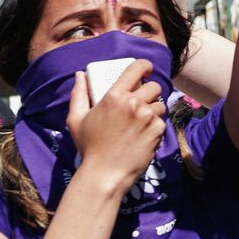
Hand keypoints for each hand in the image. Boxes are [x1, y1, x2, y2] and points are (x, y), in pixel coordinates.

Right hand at [65, 61, 165, 190]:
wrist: (105, 173)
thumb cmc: (89, 146)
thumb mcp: (76, 119)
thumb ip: (79, 94)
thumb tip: (80, 75)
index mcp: (114, 96)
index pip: (137, 68)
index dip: (144, 66)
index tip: (145, 70)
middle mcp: (134, 103)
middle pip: (153, 86)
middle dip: (148, 92)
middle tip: (141, 101)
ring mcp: (148, 117)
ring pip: (160, 103)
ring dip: (153, 109)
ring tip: (141, 121)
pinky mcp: (159, 130)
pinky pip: (162, 121)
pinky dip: (155, 125)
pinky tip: (143, 135)